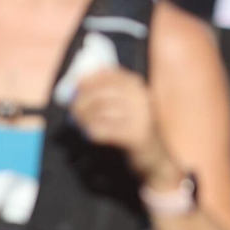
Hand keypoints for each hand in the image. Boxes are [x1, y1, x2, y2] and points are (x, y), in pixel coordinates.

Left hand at [69, 67, 176, 184]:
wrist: (155, 154)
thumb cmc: (133, 125)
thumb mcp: (125, 102)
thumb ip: (106, 90)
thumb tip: (78, 81)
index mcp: (136, 85)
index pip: (106, 75)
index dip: (87, 80)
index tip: (76, 88)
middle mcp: (140, 97)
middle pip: (99, 92)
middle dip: (81, 101)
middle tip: (74, 111)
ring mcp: (140, 115)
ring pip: (99, 110)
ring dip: (85, 118)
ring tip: (82, 124)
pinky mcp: (135, 134)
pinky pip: (103, 129)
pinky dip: (93, 131)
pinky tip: (92, 134)